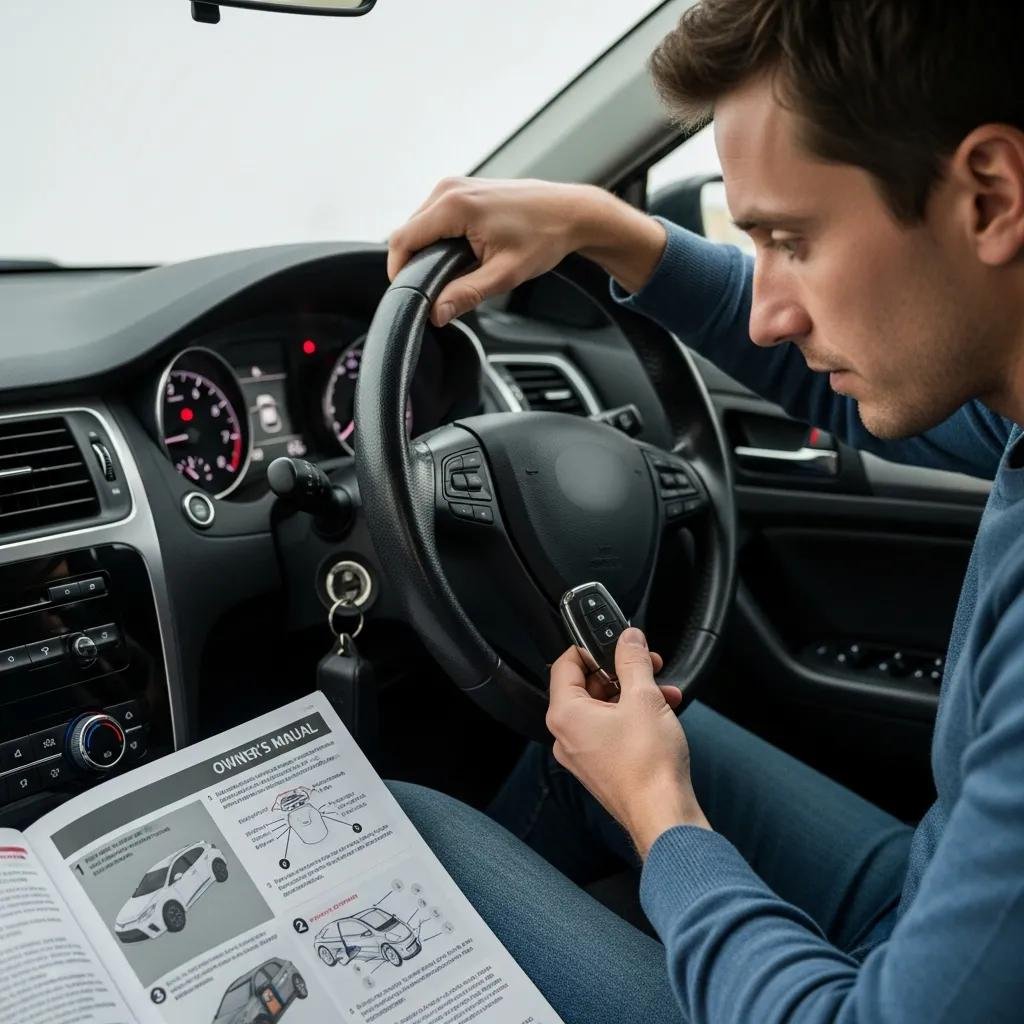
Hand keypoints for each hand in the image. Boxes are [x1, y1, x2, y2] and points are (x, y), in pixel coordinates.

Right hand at [387, 176, 666, 326]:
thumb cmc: (543, 237)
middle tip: (440, 289)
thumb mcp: (504, 275)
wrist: (570, 212)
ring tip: (457, 269)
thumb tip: (435, 314)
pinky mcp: (461, 188)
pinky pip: (434, 217)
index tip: (411, 296)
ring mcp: (454, 184)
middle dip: (416, 263)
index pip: (402, 241)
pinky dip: (439, 237)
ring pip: (419, 225)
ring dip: (428, 250)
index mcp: (454, 206)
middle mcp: (448, 189)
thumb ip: (465, 294)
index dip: (399, 272)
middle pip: (408, 233)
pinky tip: (462, 252)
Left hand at [546, 627, 710, 857]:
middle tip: (647, 663)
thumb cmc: (648, 765)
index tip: (615, 641)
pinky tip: (662, 712)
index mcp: (565, 715)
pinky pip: (611, 730)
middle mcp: (566, 735)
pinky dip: (633, 716)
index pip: (565, 664)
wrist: (663, 814)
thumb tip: (628, 639)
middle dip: (621, 671)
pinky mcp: (601, 766)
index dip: (591, 647)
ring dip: (633, 693)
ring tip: (663, 690)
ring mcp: (583, 754)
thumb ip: (633, 660)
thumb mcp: (643, 697)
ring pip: (603, 708)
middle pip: (586, 685)